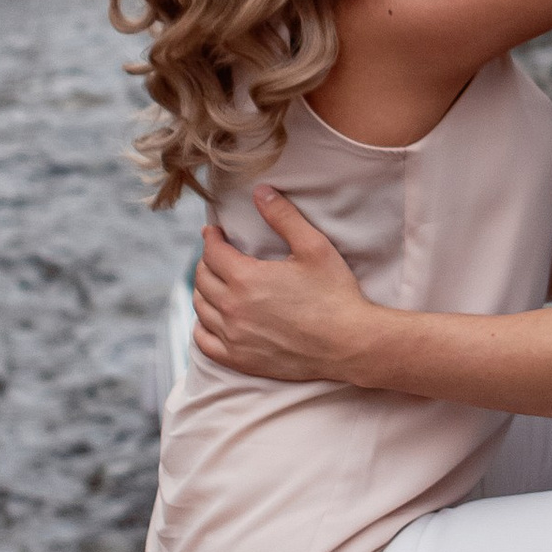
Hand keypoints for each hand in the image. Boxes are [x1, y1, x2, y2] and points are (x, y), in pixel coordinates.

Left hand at [191, 188, 382, 384]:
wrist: (350, 343)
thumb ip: (284, 217)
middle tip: (217, 255)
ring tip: (213, 282)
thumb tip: (261, 191)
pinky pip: (205, 342)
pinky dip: (201, 327)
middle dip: (206, 261)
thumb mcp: (314, 247)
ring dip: (203, 291)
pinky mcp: (241, 360)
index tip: (215, 231)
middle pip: (202, 278)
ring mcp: (235, 337)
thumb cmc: (335, 294)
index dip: (211, 237)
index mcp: (246, 278)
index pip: (212, 252)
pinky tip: (209, 320)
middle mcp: (233, 308)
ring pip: (201, 308)